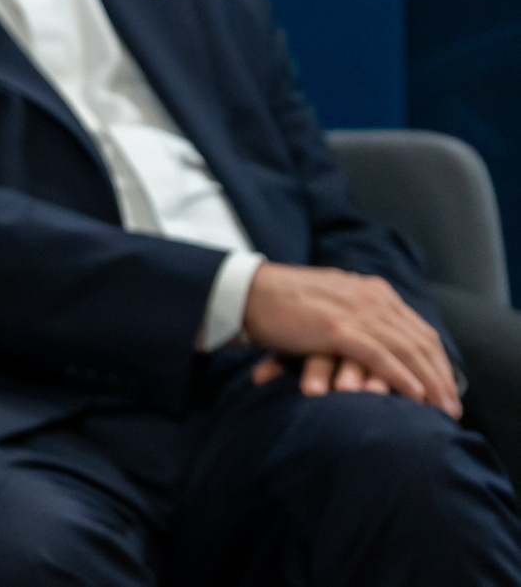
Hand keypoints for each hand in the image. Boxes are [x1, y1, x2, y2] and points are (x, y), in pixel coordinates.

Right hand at [241, 262, 459, 416]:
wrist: (246, 291)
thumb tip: (373, 340)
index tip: (446, 387)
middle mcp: (370, 297)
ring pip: (406, 349)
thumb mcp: (330, 302)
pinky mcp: (336, 327)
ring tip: (440, 408)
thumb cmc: (282, 303)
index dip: (436, 360)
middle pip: (420, 339)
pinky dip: (400, 376)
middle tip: (451, 406)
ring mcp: (354, 310)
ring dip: (428, 381)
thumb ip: (356, 314)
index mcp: (371, 290)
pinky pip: (379, 354)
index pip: (418, 328)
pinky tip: (413, 395)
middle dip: (440, 375)